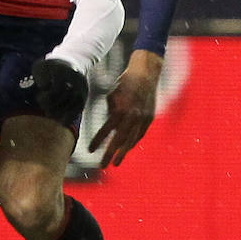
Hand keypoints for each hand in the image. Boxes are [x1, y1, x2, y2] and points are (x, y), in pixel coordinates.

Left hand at [88, 49, 160, 167]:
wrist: (146, 74)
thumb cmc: (125, 82)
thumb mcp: (112, 94)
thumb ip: (111, 110)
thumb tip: (110, 125)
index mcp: (121, 109)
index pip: (107, 130)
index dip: (98, 141)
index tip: (90, 150)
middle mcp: (132, 116)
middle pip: (119, 140)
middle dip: (110, 154)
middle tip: (102, 165)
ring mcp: (143, 119)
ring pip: (132, 140)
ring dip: (123, 153)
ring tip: (116, 162)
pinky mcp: (150, 119)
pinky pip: (140, 135)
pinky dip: (133, 143)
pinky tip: (127, 149)